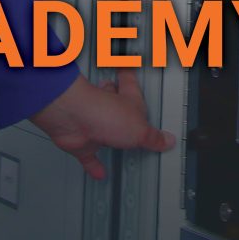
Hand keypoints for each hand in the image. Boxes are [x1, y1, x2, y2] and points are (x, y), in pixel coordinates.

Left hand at [29, 70, 176, 179]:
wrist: (71, 120)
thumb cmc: (102, 114)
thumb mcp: (140, 130)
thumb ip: (153, 138)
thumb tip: (167, 140)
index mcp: (126, 101)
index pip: (130, 82)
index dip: (130, 74)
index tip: (130, 67)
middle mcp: (108, 109)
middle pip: (114, 100)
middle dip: (117, 99)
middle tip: (123, 101)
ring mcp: (93, 124)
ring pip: (101, 126)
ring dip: (106, 131)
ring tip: (113, 138)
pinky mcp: (82, 141)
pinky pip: (88, 156)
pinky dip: (93, 165)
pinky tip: (99, 172)